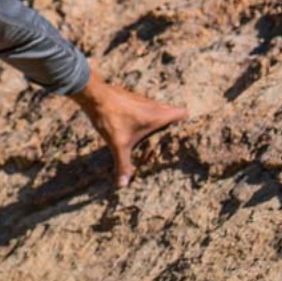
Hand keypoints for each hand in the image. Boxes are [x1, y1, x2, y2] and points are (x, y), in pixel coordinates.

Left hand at [69, 74, 188, 187]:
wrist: (95, 96)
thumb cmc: (111, 119)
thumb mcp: (118, 145)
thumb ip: (123, 164)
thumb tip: (123, 184)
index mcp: (157, 115)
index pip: (183, 113)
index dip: (186, 122)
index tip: (183, 134)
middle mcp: (154, 105)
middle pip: (172, 112)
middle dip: (172, 124)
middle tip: (168, 138)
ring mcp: (143, 100)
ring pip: (158, 108)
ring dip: (157, 118)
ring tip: (153, 133)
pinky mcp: (132, 98)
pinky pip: (145, 106)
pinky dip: (144, 114)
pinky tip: (135, 124)